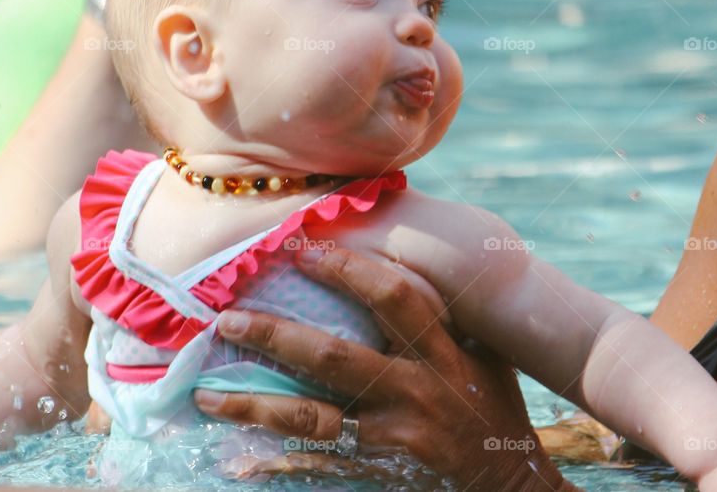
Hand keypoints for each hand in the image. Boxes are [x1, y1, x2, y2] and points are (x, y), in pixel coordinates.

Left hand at [194, 248, 578, 491]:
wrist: (510, 488)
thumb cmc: (496, 409)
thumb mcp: (484, 354)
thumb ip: (446, 314)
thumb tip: (402, 260)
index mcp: (441, 354)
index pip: (394, 299)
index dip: (349, 270)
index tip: (302, 249)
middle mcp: (413, 391)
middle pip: (334, 357)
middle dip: (276, 335)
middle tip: (227, 319)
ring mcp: (391, 437)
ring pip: (312, 418)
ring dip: (255, 404)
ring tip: (207, 392)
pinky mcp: (379, 469)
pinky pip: (317, 464)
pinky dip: (274, 461)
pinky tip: (236, 458)